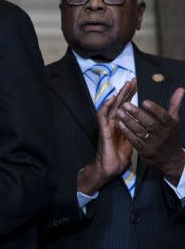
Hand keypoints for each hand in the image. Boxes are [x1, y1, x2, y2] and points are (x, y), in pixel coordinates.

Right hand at [77, 79, 136, 193]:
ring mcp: (107, 126)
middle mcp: (113, 122)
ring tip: (124, 86)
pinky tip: (111, 99)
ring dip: (118, 96)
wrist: (109, 168)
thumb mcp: (131, 142)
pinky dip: (106, 107)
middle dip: (126, 91)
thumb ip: (135, 131)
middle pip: (119, 103)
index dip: (131, 96)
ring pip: (112, 107)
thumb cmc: (119, 157)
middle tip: (132, 80)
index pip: (126, 107)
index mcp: (121, 124)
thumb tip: (144, 124)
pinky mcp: (103, 131)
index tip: (137, 85)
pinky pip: (103, 117)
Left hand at [117, 87, 184, 183]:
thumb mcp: (174, 120)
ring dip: (129, 121)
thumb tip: (180, 89)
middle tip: (126, 104)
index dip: (155, 109)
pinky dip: (127, 132)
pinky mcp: (144, 150)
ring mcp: (153, 144)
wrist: (169, 159)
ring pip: (140, 132)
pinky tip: (119, 124)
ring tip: (119, 112)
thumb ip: (174, 104)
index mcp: (170, 126)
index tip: (144, 101)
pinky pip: (134, 140)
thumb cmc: (169, 135)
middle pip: (150, 124)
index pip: (164, 117)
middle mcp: (162, 135)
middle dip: (137, 114)